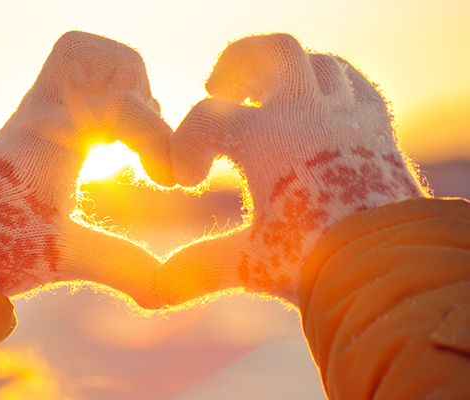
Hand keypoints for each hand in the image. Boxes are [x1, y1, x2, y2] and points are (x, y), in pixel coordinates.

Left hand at [0, 31, 172, 308]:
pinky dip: (101, 95)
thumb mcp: (66, 257)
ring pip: (79, 56)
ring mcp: (35, 111)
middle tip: (143, 132)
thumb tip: (167, 290)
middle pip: (88, 52)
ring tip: (131, 133)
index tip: (170, 183)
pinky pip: (72, 81)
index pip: (121, 103)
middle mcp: (40, 112)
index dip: (160, 138)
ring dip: (117, 82)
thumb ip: (123, 267)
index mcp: (50, 136)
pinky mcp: (36, 120)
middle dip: (132, 82)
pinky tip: (111, 140)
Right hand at [161, 33, 425, 306]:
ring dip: (285, 73)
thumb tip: (157, 286)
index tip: (189, 178)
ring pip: (317, 63)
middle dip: (236, 64)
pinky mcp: (376, 127)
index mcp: (268, 140)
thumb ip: (199, 266)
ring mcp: (346, 116)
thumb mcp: (250, 263)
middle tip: (218, 88)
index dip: (185, 144)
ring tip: (266, 96)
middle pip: (271, 53)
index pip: (207, 119)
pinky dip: (329, 86)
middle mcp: (308, 115)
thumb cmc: (316, 262)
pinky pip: (354, 85)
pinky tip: (315, 107)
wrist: (389, 267)